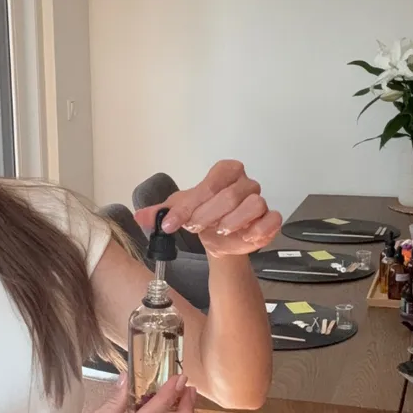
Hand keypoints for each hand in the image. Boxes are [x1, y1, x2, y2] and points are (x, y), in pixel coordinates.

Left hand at [134, 160, 282, 256]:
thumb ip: (160, 213)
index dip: (189, 205)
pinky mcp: (270, 219)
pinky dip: (258, 229)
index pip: (209, 184)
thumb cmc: (203, 217)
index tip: (171, 224)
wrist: (219, 239)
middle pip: (230, 195)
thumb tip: (140, 216)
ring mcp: (260, 200)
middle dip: (208, 214)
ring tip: (219, 232)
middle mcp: (245, 183)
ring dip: (233, 221)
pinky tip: (244, 237)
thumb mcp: (178, 213)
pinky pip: (272, 219)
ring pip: (253, 204)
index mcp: (225, 172)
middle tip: (194, 228)